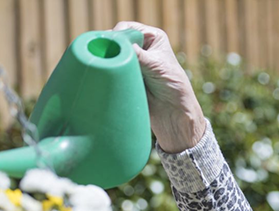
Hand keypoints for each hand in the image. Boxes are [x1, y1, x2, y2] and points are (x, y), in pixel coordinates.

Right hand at [113, 21, 205, 153]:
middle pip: (118, 41)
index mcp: (153, 38)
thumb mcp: (157, 67)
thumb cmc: (174, 88)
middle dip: (110, 48)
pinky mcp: (126, 77)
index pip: (129, 28)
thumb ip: (140, 56)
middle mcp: (142, 47)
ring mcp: (133, 62)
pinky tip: (104, 76)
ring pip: (113, 56)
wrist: (174, 114)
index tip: (112, 46)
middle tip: (104, 57)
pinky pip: (112, 70)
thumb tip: (122, 45)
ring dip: (108, 61)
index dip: (118, 35)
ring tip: (104, 68)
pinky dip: (108, 72)